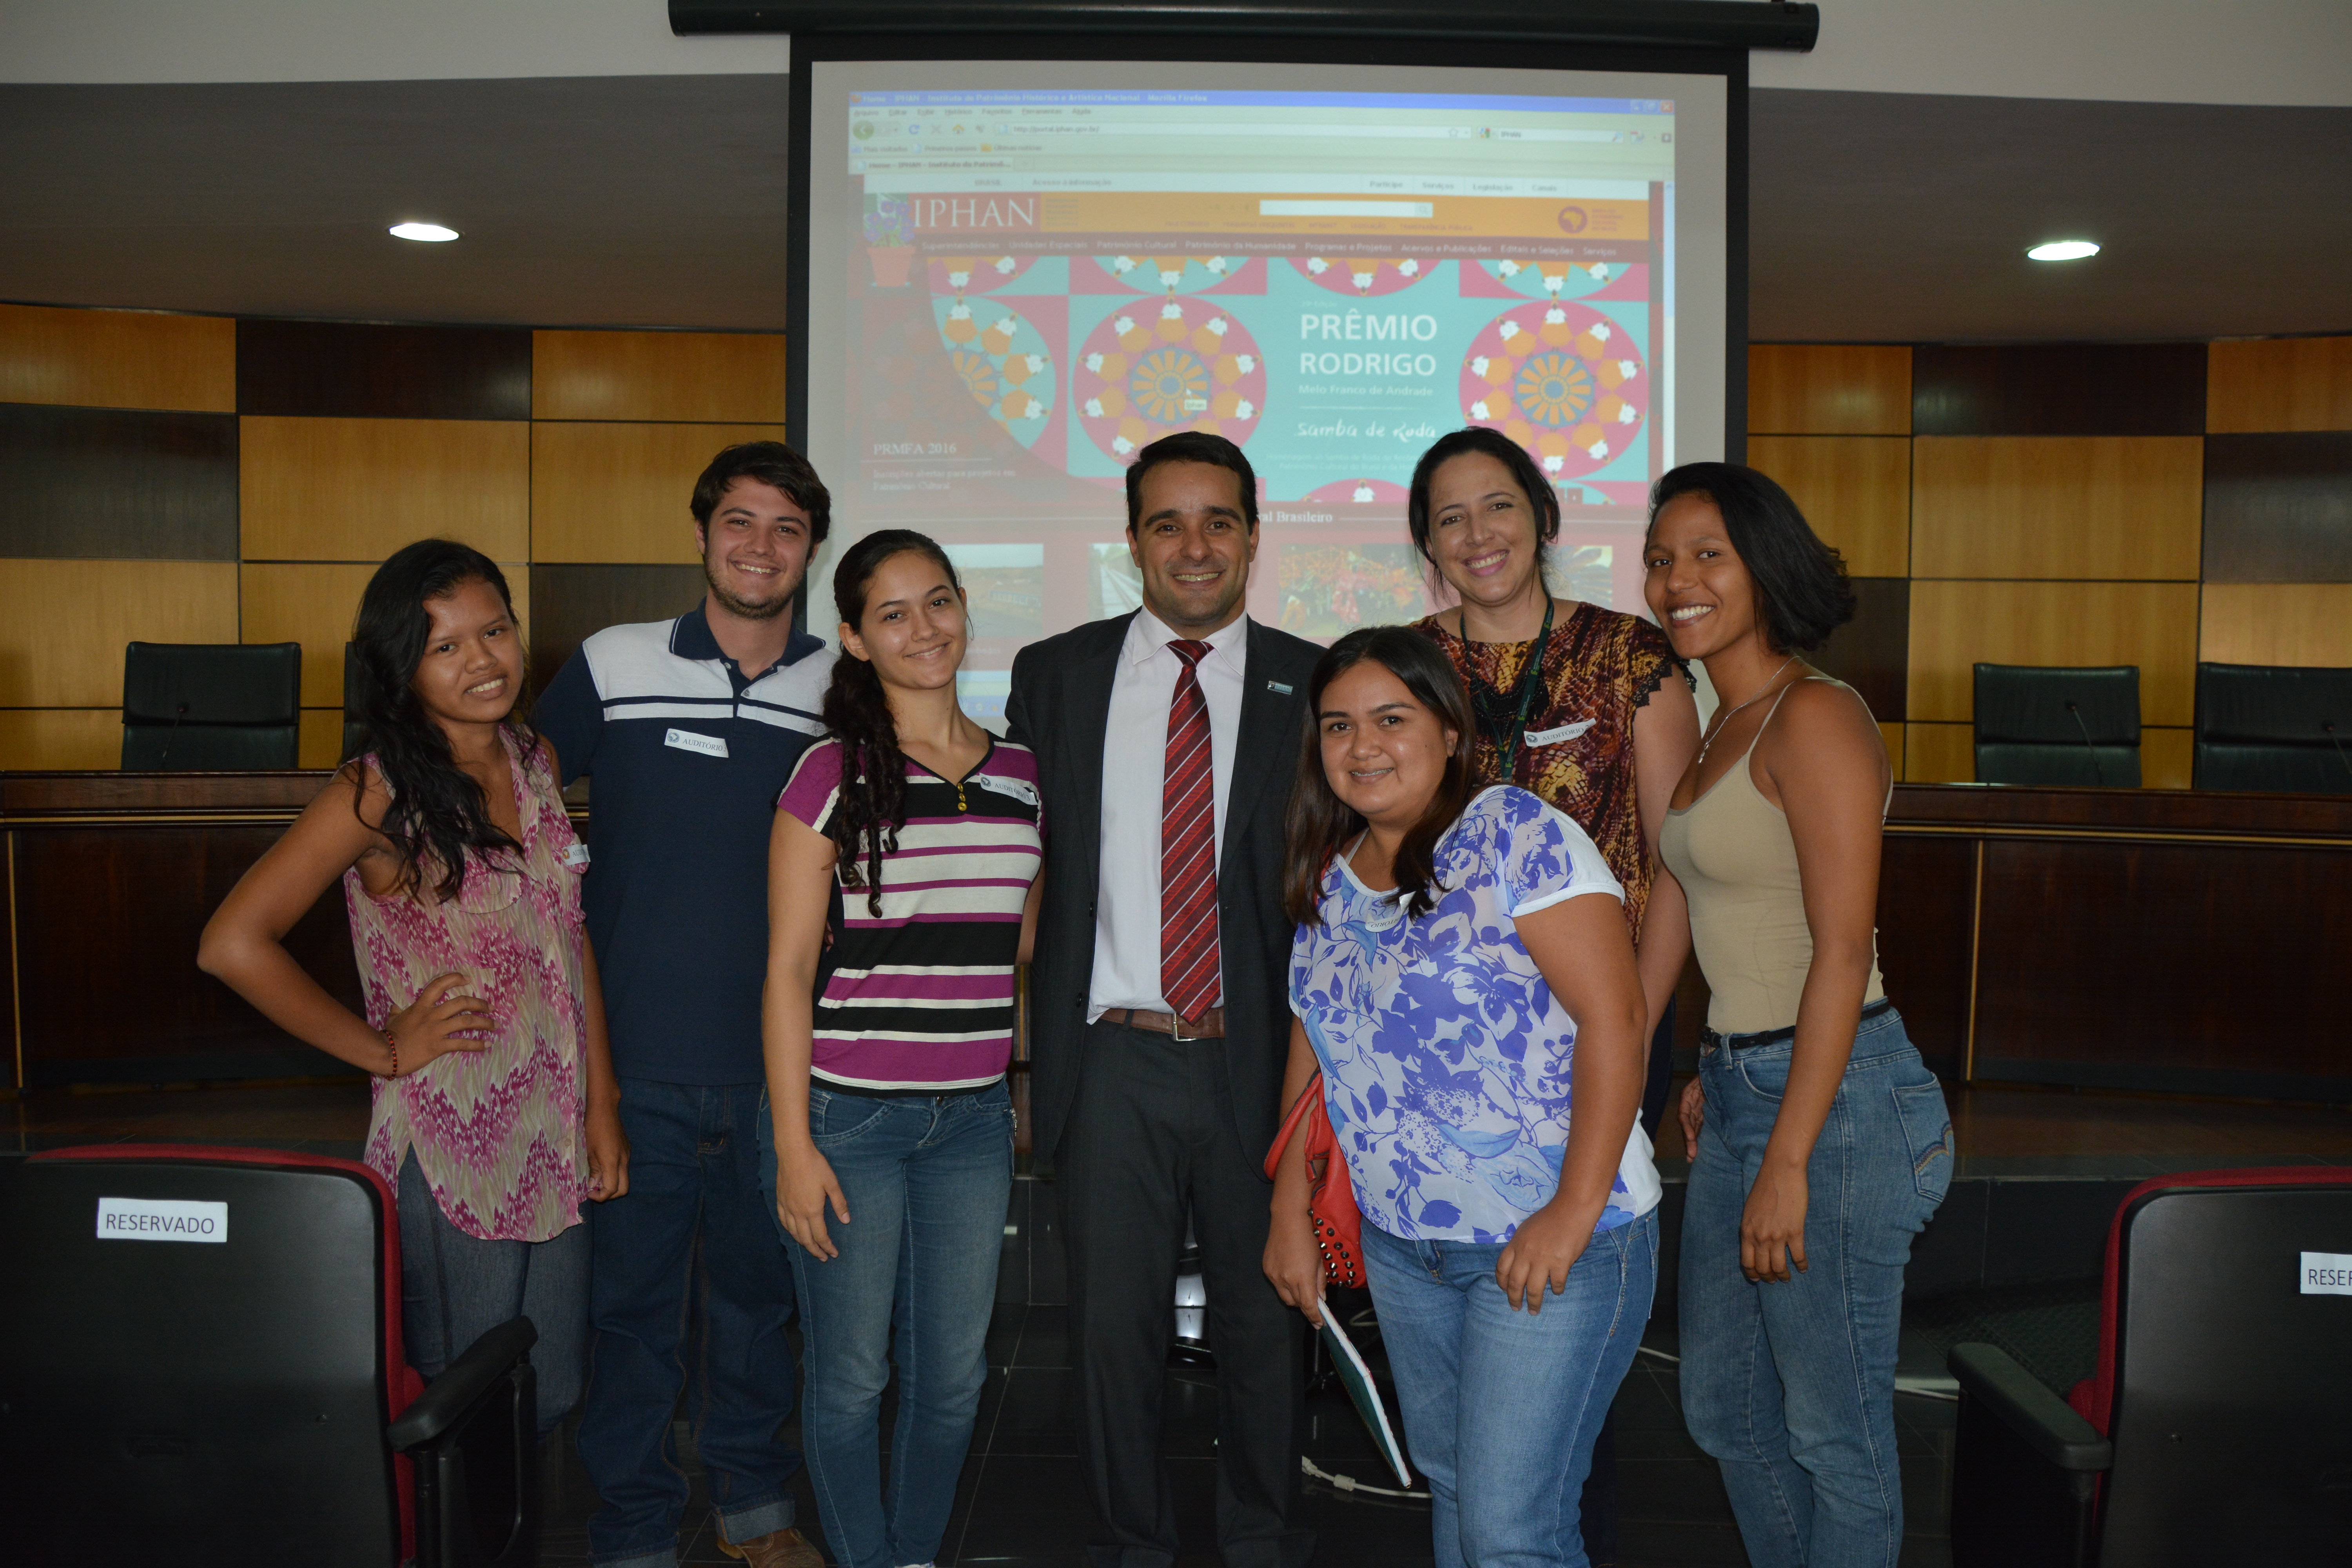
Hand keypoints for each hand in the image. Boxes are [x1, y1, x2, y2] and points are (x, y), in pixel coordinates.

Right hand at [386, 973, 491, 1071]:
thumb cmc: (389, 1036)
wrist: (386, 1054)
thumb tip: (395, 1008)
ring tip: (494, 1025)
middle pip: (461, 1003)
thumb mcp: (393, 1018)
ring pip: (466, 1021)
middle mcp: (432, 1015)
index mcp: (421, 1006)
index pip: (439, 985)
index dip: (454, 979)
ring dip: (484, 1022)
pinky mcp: (439, 1046)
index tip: (467, 979)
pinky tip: (485, 1045)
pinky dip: (476, 1044)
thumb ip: (397, 1011)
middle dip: (480, 1003)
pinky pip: (462, 1043)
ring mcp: (436, 1030)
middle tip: (491, 1007)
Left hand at [584, 1103, 629, 1201]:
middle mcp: (624, 1161)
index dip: (600, 1196)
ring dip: (613, 1184)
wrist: (605, 1108)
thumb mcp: (589, 1151)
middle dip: (610, 1195)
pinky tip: (603, 1166)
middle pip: (623, 1189)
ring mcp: (627, 1155)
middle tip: (595, 1190)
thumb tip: (594, 1184)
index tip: (589, 1192)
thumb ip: (594, 1170)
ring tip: (597, 1178)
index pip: (612, 1189)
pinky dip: (615, 1173)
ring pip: (625, 1179)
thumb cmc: (592, 1128)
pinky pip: (624, 1168)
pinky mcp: (627, 1149)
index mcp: (612, 1162)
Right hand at [777, 1139, 849, 1259]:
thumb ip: (839, 1203)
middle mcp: (798, 1213)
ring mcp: (787, 1207)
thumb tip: (846, 1221)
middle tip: (823, 1258)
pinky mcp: (780, 1200)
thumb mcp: (832, 1183)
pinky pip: (783, 1221)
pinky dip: (789, 1231)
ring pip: (793, 1233)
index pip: (820, 1236)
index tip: (834, 1254)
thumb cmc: (815, 1166)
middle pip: (805, 1239)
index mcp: (812, 1210)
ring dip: (802, 1243)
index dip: (827, 1247)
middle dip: (815, 1251)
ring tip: (810, 1247)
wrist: (793, 1153)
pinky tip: (793, 1231)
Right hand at [1262, 1201, 1327, 1327]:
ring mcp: (1273, 1275)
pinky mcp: (1266, 1269)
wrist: (1288, 1219)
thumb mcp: (1319, 1261)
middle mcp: (1285, 1280)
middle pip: (1295, 1304)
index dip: (1314, 1317)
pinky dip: (1285, 1284)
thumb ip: (1320, 1282)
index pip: (1308, 1306)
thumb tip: (1321, 1299)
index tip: (1320, 1324)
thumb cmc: (1308, 1238)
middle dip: (1304, 1305)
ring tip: (1300, 1281)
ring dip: (1294, 1295)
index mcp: (1302, 1278)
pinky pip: (1276, 1285)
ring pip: (1285, 1296)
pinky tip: (1290, 1272)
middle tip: (1312, 1298)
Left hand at [1496, 1200, 1598, 1312]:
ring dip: (1533, 1302)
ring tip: (1534, 1310)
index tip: (1504, 1291)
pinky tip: (1557, 1291)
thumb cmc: (1551, 1218)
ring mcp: (1543, 1259)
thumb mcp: (1527, 1229)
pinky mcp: (1561, 1263)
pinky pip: (1556, 1284)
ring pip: (1534, 1289)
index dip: (1501, 1283)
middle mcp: (1526, 1253)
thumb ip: (1521, 1246)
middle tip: (1516, 1308)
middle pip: (1515, 1282)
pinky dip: (1556, 1290)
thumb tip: (1518, 1265)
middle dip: (1514, 1298)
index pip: (1501, 1268)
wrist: (1572, 1209)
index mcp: (1516, 1243)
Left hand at [1741, 1163, 1808, 1282]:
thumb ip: (1751, 1228)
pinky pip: (1798, 1256)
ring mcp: (1777, 1236)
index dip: (1753, 1273)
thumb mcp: (1750, 1210)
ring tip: (1788, 1278)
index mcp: (1747, 1231)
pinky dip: (1801, 1265)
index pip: (1746, 1262)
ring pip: (1780, 1266)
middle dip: (1769, 1277)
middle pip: (1763, 1267)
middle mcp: (1760, 1237)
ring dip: (1784, 1276)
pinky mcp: (1795, 1232)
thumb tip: (1754, 1243)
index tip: (1757, 1278)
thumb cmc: (1765, 1187)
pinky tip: (1803, 1268)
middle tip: (1775, 1280)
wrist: (1781, 1172)